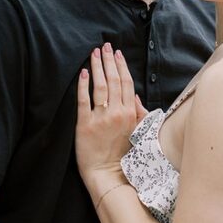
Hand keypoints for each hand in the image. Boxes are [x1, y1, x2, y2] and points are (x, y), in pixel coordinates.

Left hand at [76, 43, 143, 187]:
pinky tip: (82, 73)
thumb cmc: (123, 156)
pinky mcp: (85, 124)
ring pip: (100, 86)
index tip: (118, 53)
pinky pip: (83, 100)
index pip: (127, 83)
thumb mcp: (139, 134)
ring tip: (94, 54)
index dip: (122, 66)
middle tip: (105, 46)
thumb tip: (136, 96)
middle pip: (114, 80)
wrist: (108, 175)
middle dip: (109, 61)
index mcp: (131, 114)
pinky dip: (83, 85)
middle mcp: (117, 113)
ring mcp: (101, 118)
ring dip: (97, 67)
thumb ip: (139, 114)